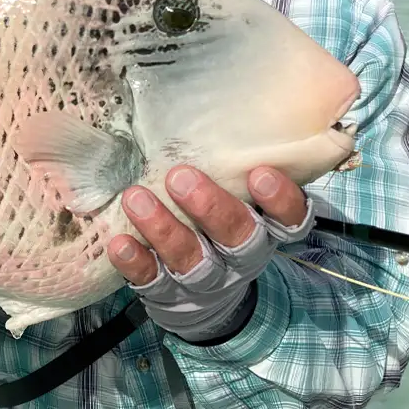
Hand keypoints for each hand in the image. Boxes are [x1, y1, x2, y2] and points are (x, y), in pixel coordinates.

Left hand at [107, 165, 314, 342]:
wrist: (204, 301)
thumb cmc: (216, 224)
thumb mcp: (234, 196)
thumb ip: (231, 164)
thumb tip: (218, 108)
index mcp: (265, 229)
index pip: (290, 220)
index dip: (281, 201)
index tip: (261, 173)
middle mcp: (242, 258)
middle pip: (240, 238)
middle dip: (211, 208)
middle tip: (179, 177)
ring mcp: (207, 281)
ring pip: (193, 260)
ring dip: (164, 229)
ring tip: (136, 198)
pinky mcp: (170, 295)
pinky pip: (153, 281)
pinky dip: (135, 262)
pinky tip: (118, 243)